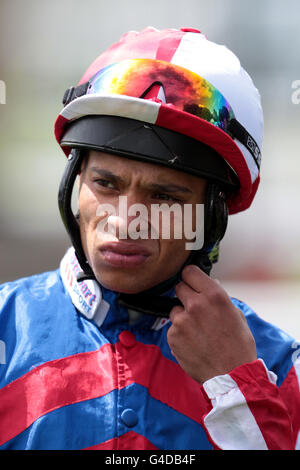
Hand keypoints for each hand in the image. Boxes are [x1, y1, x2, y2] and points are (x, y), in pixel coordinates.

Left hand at [167, 264, 256, 383]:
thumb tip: (209, 284)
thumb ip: (219, 297)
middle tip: (195, 309)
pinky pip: (173, 329)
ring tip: (198, 333)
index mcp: (214, 295)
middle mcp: (195, 304)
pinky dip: (180, 335)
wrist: (232, 376)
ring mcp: (181, 320)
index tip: (192, 282)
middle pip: (179, 287)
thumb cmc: (238, 346)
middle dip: (186, 295)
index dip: (191, 277)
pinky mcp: (173, 336)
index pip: (190, 271)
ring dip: (183, 317)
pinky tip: (194, 345)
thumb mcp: (236, 315)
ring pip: (175, 310)